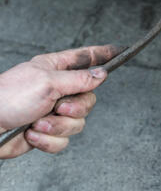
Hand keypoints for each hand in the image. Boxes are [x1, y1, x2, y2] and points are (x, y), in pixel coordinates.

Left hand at [0, 45, 122, 158]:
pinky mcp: (48, 132)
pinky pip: (63, 140)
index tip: (119, 50)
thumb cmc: (8, 98)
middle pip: (88, 99)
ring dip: (57, 126)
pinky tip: (33, 134)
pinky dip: (48, 140)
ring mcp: (53, 112)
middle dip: (75, 109)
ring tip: (38, 122)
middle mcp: (58, 89)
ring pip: (78, 123)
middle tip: (59, 107)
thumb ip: (79, 79)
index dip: (104, 54)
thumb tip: (102, 74)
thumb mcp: (48, 83)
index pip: (86, 58)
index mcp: (56, 69)